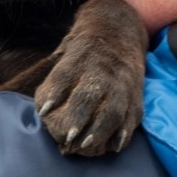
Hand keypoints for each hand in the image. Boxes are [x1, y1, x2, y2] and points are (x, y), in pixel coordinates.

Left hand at [35, 0, 147, 156]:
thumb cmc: (83, 49)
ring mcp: (121, 82)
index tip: (43, 112)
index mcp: (80, 56)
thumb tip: (41, 107)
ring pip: (113, 107)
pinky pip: (132, 114)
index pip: (65, 74)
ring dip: (101, 129)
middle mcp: (102, 70)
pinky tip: (115, 146)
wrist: (119, 30)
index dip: (55, 93)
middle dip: (79, 117)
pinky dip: (125, 131)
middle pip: (91, 94)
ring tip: (88, 146)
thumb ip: (55, 76)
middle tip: (68, 138)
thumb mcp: (66, 50)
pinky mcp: (135, 94)